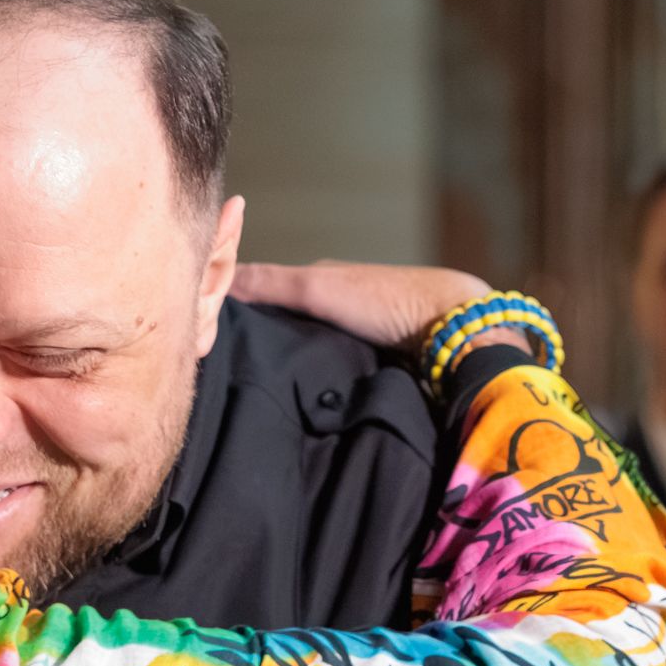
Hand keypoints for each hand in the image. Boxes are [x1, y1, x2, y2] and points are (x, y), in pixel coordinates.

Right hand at [231, 261, 516, 360]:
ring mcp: (362, 330)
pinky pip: (336, 363)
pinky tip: (306, 387)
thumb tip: (216, 280)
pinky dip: (318, 371)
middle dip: (266, 335)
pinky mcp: (379, 357)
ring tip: (264, 380)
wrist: (453, 328)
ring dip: (294, 357)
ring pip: (315, 343)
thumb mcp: (318, 288)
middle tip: (231, 362)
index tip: (211, 328)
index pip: (270, 291)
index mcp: (325, 278)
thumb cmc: (385, 301)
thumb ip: (270, 284)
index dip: (242, 306)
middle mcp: (342, 300)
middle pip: (292, 320)